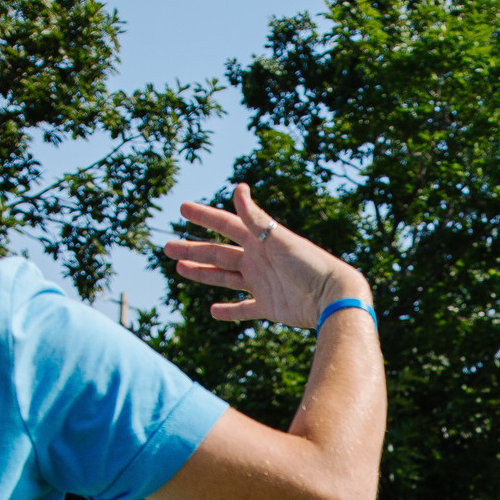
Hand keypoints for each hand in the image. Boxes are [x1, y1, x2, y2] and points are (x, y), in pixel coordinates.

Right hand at [164, 183, 367, 327]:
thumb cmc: (309, 263)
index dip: (204, 216)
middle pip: (219, 253)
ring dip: (203, 273)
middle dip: (193, 249)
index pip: (226, 224)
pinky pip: (244, 309)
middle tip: (167, 248)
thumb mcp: (279, 238)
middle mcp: (259, 260)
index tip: (182, 208)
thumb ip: (255, 217)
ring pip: (226, 278)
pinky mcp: (270, 307)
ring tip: (180, 269)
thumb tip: (238, 188)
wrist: (333, 296)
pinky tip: (213, 311)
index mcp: (260, 240)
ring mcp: (263, 284)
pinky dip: (229, 311)